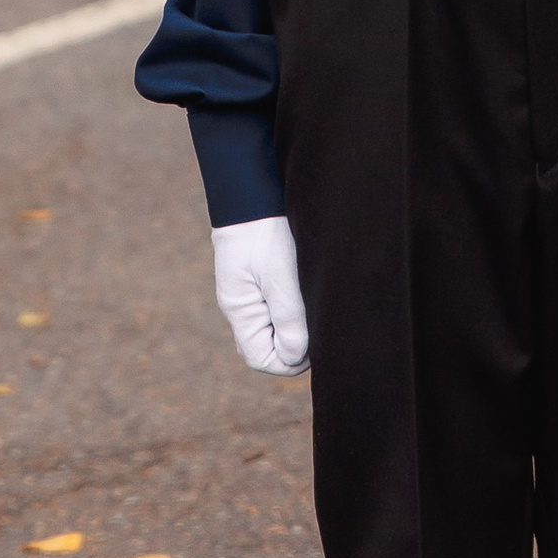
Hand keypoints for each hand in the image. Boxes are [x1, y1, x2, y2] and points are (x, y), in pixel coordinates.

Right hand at [212, 216, 309, 374]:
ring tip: (311, 306)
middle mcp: (239, 308)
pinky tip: (302, 294)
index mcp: (240, 311)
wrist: (252, 196)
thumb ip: (289, 321)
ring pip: (270, 329)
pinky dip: (287, 310)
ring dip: (292, 327)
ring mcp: (246, 295)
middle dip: (292, 346)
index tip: (315, 346)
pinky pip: (270, 310)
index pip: (260, 359)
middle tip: (318, 326)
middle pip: (264, 347)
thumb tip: (295, 357)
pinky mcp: (254, 281)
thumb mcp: (282, 279)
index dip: (289, 361)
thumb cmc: (266, 235)